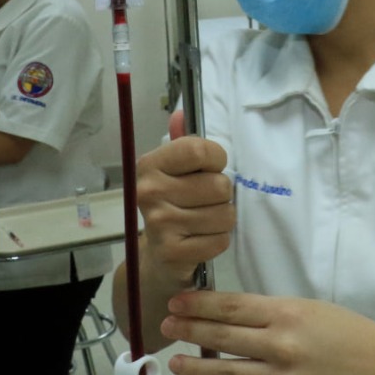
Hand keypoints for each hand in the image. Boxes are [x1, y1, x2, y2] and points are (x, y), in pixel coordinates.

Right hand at [136, 130, 234, 283]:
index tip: (210, 169)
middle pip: (219, 185)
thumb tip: (180, 114)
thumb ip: (182, 143)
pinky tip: (202, 240)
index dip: (216, 159)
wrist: (156, 260)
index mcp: (150, 165)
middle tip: (205, 203)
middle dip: (221, 195)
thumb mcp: (173, 172)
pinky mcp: (172, 252)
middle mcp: (149, 191)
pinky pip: (220, 240)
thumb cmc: (171, 206)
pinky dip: (218, 241)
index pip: (199, 150)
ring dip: (222, 220)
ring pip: (224, 214)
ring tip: (204, 222)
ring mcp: (159, 223)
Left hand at [162, 292, 374, 374]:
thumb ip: (273, 313)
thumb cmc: (350, 335)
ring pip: (226, 371)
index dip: (198, 305)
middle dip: (188, 330)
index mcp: (286, 313)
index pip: (231, 306)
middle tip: (166, 326)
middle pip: (221, 335)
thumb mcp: (311, 309)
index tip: (177, 303)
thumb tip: (232, 316)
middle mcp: (280, 344)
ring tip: (176, 362)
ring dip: (196, 366)